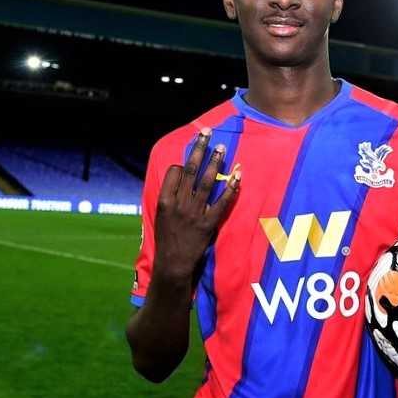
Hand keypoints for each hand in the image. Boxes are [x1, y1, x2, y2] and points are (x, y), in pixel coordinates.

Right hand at [153, 128, 240, 279]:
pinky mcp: (209, 223)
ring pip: (207, 181)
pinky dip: (231, 188)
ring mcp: (195, 212)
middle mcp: (179, 203)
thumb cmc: (166, 240)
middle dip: (199, 149)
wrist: (172, 264)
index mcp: (164, 201)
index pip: (174, 172)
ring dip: (215, 162)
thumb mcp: (159, 216)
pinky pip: (222, 202)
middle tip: (207, 133)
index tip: (188, 159)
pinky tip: (238, 175)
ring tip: (222, 147)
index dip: (182, 163)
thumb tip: (177, 178)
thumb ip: (168, 197)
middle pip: (191, 170)